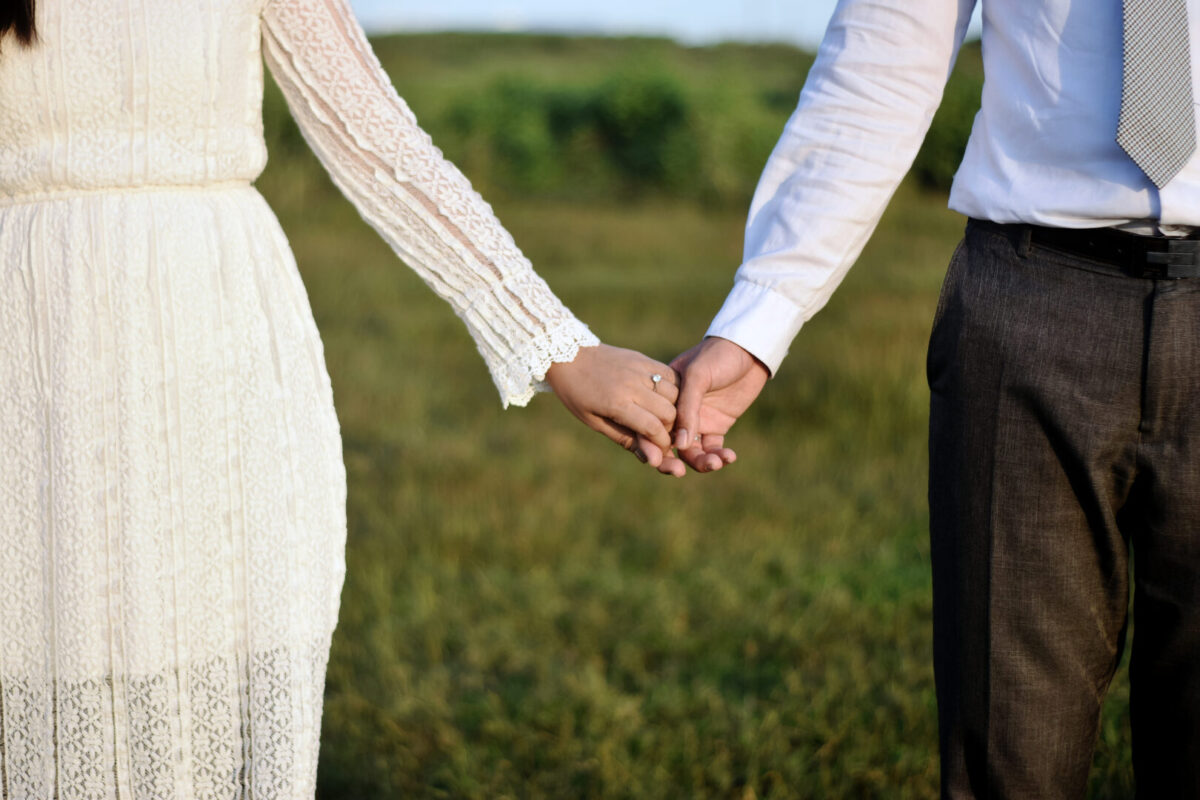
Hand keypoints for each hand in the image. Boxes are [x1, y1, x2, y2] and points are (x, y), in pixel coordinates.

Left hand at [544, 344, 679, 466]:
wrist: (568, 356)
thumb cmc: (577, 395)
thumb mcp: (595, 422)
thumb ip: (626, 439)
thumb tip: (654, 459)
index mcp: (617, 403)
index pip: (653, 428)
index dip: (663, 444)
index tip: (661, 450)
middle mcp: (632, 385)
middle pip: (669, 412)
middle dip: (670, 428)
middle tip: (659, 432)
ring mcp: (639, 369)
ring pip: (675, 393)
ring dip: (674, 409)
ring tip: (661, 416)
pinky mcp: (643, 359)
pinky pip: (670, 375)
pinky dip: (674, 389)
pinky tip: (663, 398)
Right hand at [640, 337, 768, 474]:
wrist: (749, 349)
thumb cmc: (717, 355)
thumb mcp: (697, 375)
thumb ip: (687, 408)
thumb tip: (679, 445)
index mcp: (664, 398)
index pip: (651, 425)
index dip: (650, 445)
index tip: (655, 461)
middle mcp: (676, 413)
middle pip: (667, 445)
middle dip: (672, 462)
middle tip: (679, 473)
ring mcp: (697, 421)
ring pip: (691, 452)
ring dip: (701, 462)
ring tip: (716, 462)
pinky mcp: (717, 426)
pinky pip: (713, 449)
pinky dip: (719, 456)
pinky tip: (729, 456)